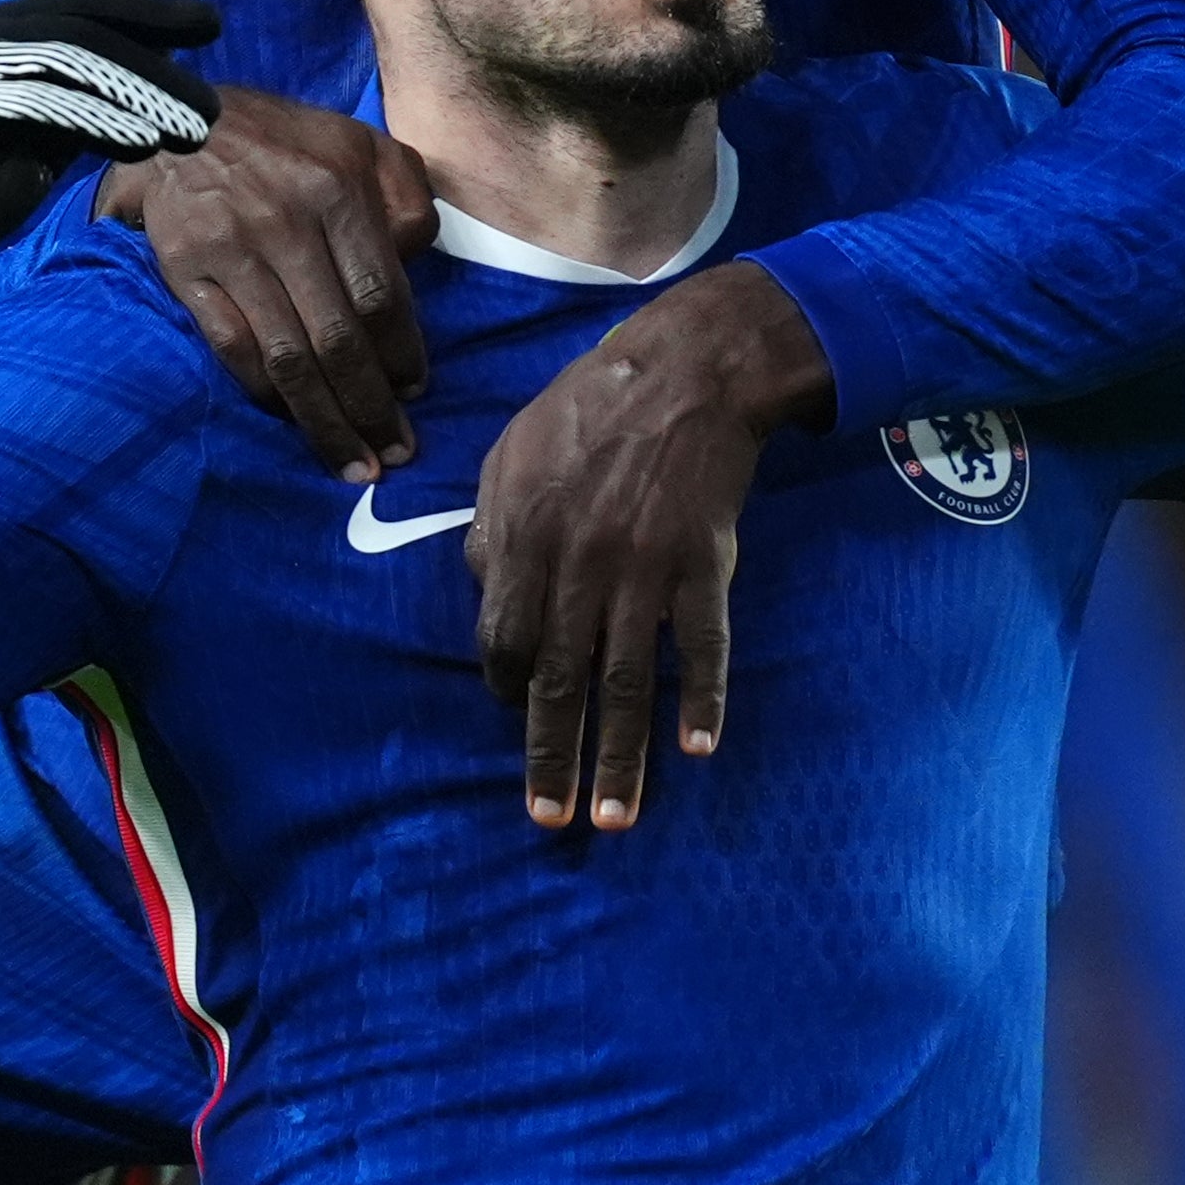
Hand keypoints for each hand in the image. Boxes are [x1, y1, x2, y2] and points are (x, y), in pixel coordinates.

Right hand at [0, 0, 219, 321]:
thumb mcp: (19, 146)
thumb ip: (67, 115)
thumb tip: (140, 103)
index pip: (71, 9)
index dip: (144, 12)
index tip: (208, 21)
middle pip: (73, 25)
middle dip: (153, 51)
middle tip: (211, 92)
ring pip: (58, 61)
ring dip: (137, 91)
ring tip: (194, 125)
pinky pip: (28, 109)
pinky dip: (93, 121)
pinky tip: (140, 143)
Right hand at [102, 89, 438, 479]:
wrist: (183, 122)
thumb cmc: (288, 140)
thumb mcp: (362, 142)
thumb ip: (405, 194)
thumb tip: (415, 259)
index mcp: (336, 192)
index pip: (379, 294)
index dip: (401, 353)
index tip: (415, 392)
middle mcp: (285, 227)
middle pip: (337, 338)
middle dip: (370, 406)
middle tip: (396, 454)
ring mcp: (232, 255)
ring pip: (286, 357)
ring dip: (323, 420)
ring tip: (351, 462)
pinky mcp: (187, 275)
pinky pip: (231, 349)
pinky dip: (264, 393)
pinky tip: (291, 421)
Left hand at [466, 262, 833, 831]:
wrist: (688, 365)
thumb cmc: (590, 407)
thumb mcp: (511, 451)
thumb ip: (490, 525)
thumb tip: (480, 588)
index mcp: (524, 535)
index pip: (504, 640)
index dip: (507, 689)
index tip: (519, 721)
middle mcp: (578, 561)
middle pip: (559, 677)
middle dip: (551, 754)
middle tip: (548, 818)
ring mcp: (644, 566)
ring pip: (627, 679)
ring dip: (620, 754)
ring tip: (614, 816)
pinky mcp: (705, 562)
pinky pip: (704, 644)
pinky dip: (704, 697)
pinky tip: (698, 747)